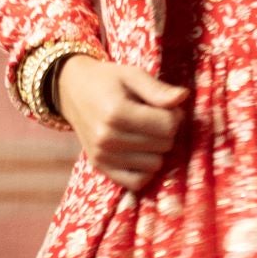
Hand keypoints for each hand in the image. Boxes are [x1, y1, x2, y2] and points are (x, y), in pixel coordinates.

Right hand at [56, 55, 187, 187]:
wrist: (72, 91)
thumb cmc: (107, 80)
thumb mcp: (132, 75)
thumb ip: (157, 89)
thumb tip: (183, 97)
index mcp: (116, 112)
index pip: (168, 126)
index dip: (174, 115)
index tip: (165, 107)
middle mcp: (107, 138)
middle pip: (164, 145)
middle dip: (166, 131)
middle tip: (153, 118)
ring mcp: (102, 156)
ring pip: (155, 165)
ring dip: (156, 150)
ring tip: (145, 133)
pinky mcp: (101, 168)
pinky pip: (137, 182)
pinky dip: (144, 169)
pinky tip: (141, 152)